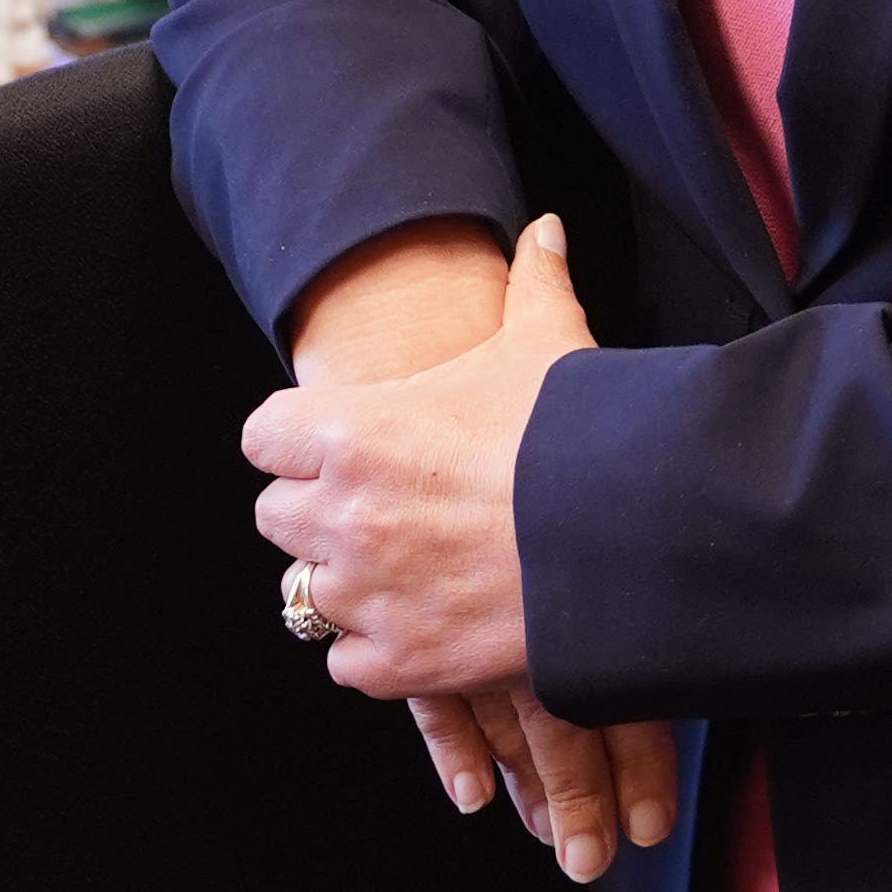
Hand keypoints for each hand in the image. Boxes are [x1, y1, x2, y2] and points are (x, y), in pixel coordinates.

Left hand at [257, 217, 676, 880]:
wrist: (628, 542)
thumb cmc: (577, 439)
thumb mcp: (549, 344)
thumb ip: (534, 281)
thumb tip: (545, 229)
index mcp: (355, 433)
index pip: (263, 434)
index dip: (296, 438)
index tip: (332, 443)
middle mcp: (342, 515)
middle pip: (274, 515)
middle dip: (316, 510)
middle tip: (376, 505)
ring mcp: (366, 595)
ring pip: (305, 591)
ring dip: (345, 580)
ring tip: (404, 566)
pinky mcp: (399, 663)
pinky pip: (346, 662)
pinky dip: (375, 649)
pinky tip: (422, 621)